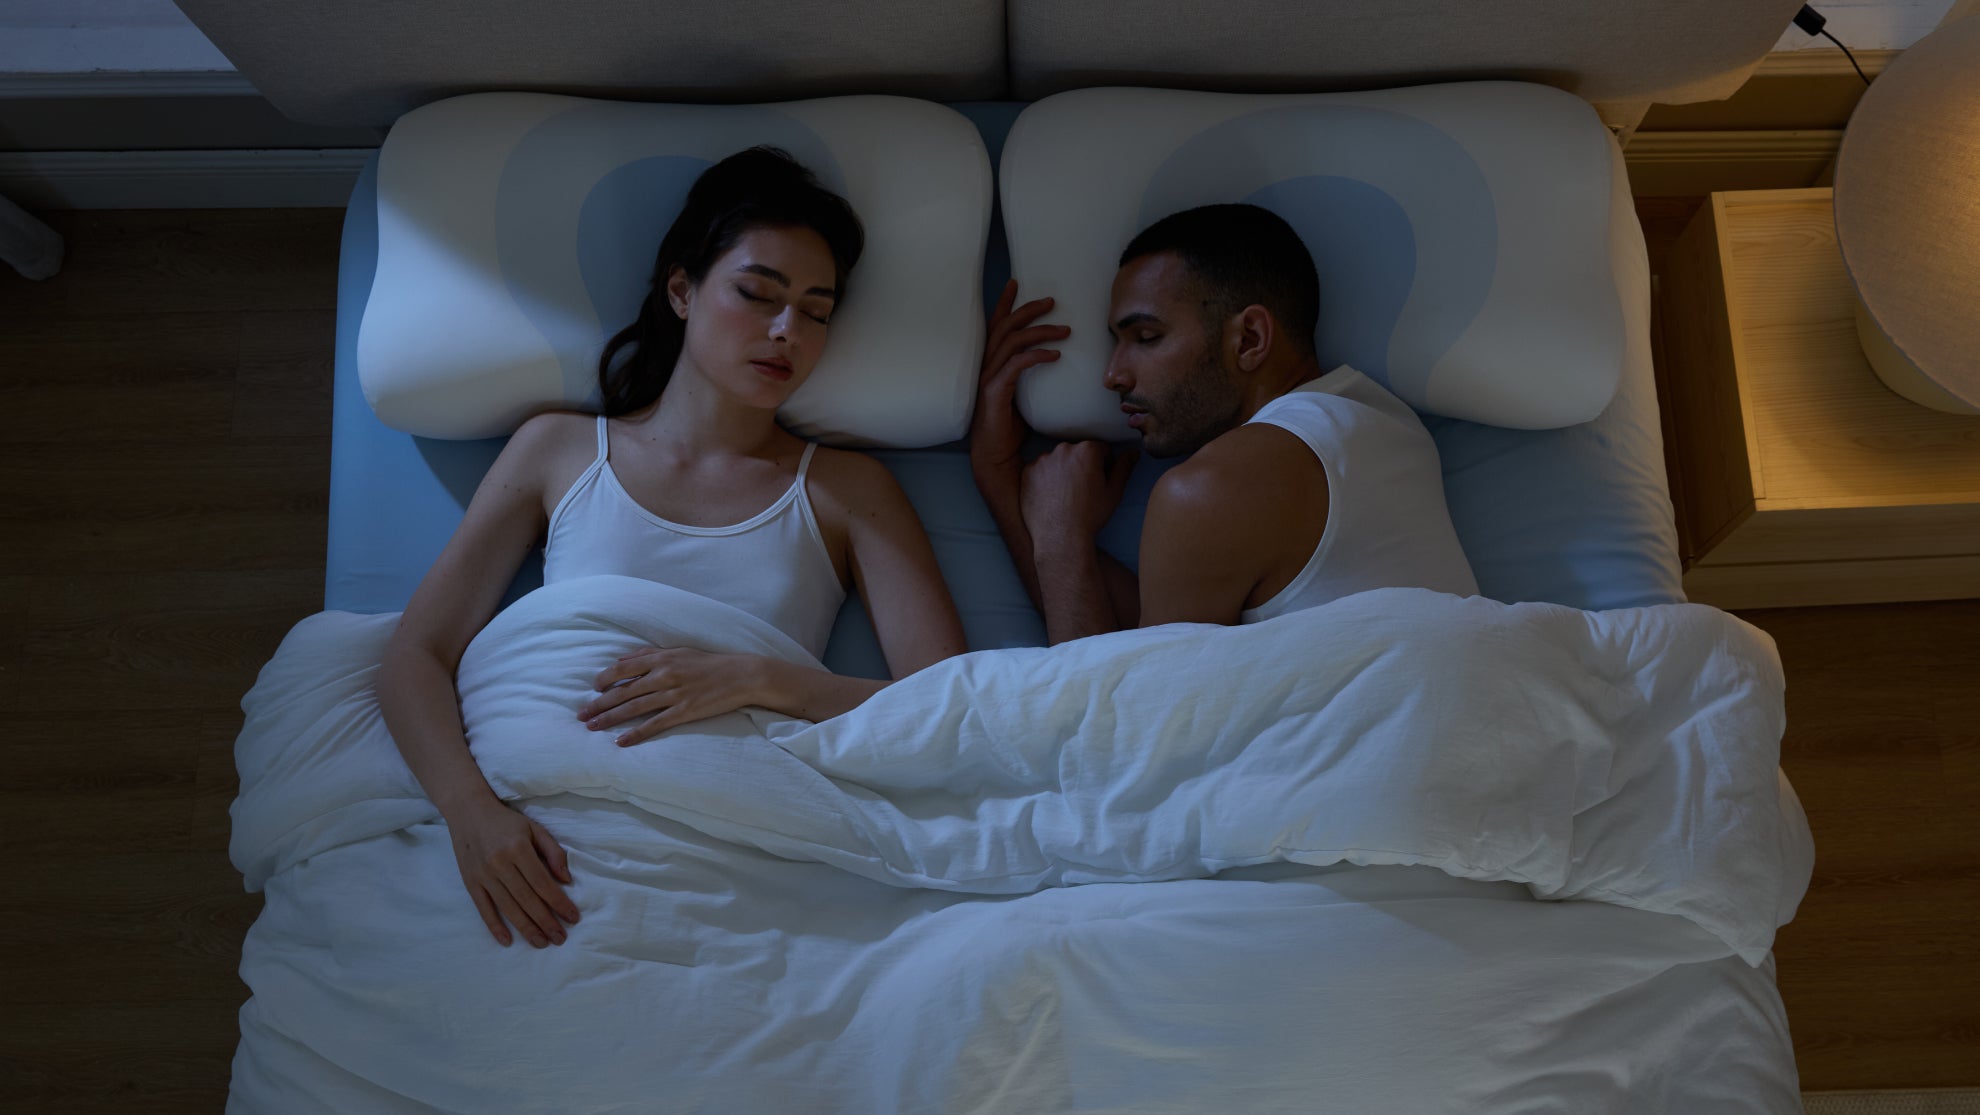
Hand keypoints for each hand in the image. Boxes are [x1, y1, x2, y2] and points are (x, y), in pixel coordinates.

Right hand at [444, 795, 578, 948]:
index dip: (559, 903)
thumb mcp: (535, 829)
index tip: (573, 918)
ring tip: (541, 943)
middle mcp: (500, 864)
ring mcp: (483, 875)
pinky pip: (483, 908)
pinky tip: (507, 941)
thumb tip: (566, 880)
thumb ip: (553, 852)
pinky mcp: (470, 882)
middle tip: (560, 939)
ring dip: (526, 928)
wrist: (468, 812)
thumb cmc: (506, 822)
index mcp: (518, 849)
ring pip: (508, 907)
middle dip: (546, 922)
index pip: (543, 883)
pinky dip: (494, 926)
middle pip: (527, 899)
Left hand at [580, 648, 767, 745]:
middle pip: (624, 691)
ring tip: (592, 728)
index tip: (593, 689)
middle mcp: (664, 675)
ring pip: (634, 708)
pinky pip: (655, 724)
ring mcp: (674, 694)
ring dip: (610, 719)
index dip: (605, 679)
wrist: (742, 675)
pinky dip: (636, 733)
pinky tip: (621, 741)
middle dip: (599, 704)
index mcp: (661, 659)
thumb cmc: (710, 663)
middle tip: (581, 715)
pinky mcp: (684, 711)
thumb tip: (622, 659)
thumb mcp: (679, 651)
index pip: (624, 669)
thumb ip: (649, 654)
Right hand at [971, 280, 1068, 490]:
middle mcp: (985, 367)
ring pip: (1012, 342)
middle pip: (1004, 327)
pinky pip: (1016, 365)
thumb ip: (1027, 378)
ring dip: (1040, 332)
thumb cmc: (1008, 432)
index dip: (1004, 303)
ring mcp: (987, 378)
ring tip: (1065, 330)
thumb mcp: (1021, 397)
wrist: (994, 460)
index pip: (995, 326)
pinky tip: (1055, 355)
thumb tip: (1053, 363)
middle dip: (1027, 310)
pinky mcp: (994, 392)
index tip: (1016, 283)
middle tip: (1051, 301)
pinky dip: (1036, 356)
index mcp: (990, 365)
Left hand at [1020, 441, 1138, 552]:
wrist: (1060, 537)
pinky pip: (1040, 470)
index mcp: (1087, 451)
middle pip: (1077, 453)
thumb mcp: (1114, 492)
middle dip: (1082, 466)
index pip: (1100, 450)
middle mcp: (1063, 449)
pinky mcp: (1028, 472)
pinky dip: (1045, 479)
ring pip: (1058, 461)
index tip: (1100, 481)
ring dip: (1063, 471)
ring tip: (1066, 495)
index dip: (1104, 465)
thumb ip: (1124, 468)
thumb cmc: (1089, 516)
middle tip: (1083, 490)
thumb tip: (1133, 452)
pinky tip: (1051, 497)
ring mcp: (1043, 460)